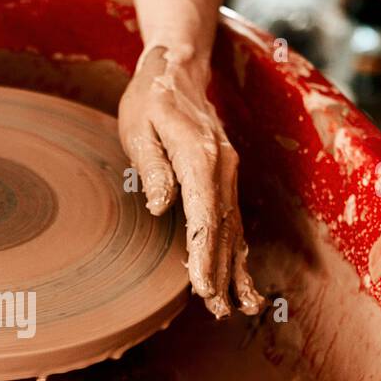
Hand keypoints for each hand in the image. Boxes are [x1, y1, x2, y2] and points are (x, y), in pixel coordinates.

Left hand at [118, 45, 263, 318]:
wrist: (177, 69)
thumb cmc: (150, 99)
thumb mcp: (139, 126)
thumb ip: (152, 167)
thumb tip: (161, 205)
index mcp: (200, 157)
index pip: (204, 216)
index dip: (205, 255)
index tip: (203, 288)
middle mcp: (222, 168)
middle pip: (224, 230)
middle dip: (223, 274)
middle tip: (221, 311)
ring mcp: (228, 173)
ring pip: (234, 229)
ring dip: (236, 269)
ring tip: (241, 306)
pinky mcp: (225, 176)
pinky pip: (233, 219)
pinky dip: (238, 250)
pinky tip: (241, 277)